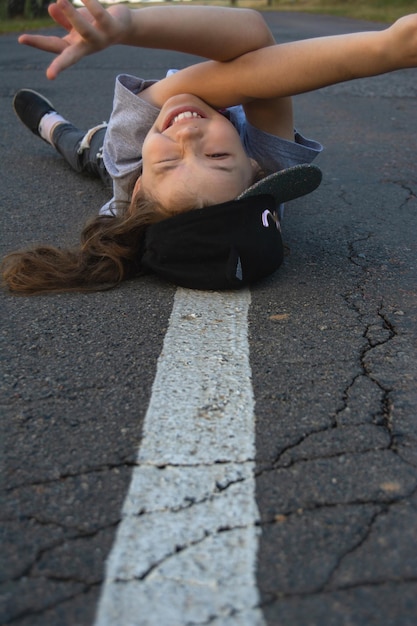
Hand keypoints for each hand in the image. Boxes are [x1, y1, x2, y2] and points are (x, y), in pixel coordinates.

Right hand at [18, 0, 132, 78]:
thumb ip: (64, 18)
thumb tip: (52, 7)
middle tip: (50, 76)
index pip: (54, 48)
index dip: (39, 44)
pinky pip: (100, 14)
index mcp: (75, 46)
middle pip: (70, 56)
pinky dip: (90, 3)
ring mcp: (100, 39)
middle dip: (60, 65)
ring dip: (72, 16)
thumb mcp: (78, 24)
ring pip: (85, 31)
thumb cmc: (97, 26)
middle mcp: (87, 46)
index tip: (26, 45)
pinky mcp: (112, 28)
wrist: (125, 27)